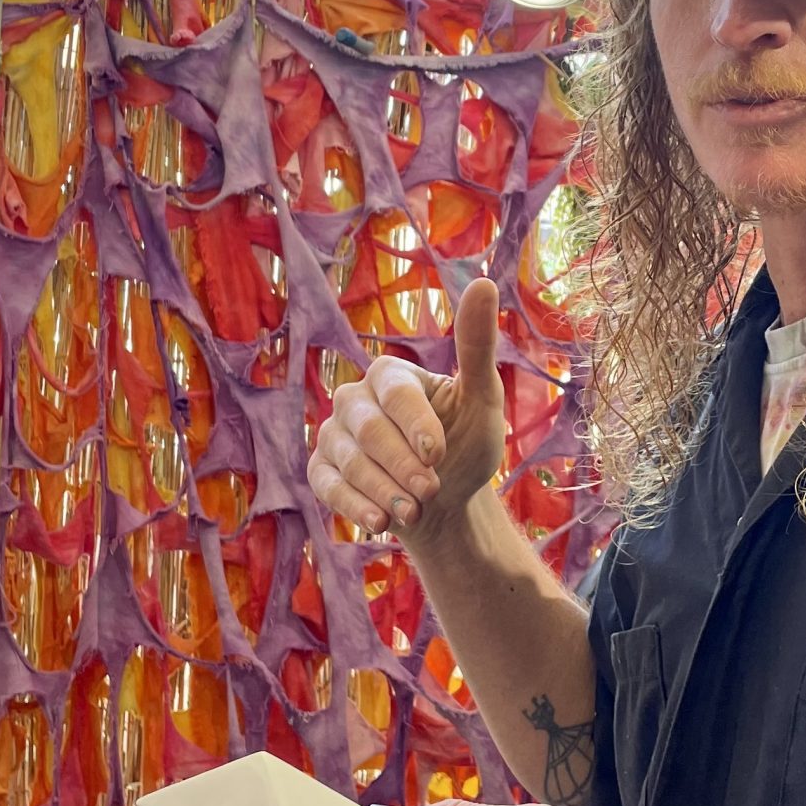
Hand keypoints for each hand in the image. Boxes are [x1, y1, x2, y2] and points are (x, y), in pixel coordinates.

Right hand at [311, 276, 503, 544]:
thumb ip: (476, 347)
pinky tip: (380, 522)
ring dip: (384, 490)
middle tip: (431, 490)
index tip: (438, 453)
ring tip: (414, 510)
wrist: (448, 503)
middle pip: (368, 430)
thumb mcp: (481, 400)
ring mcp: (334, 435)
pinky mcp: (322, 471)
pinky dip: (355, 506)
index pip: (393, 390)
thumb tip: (483, 283)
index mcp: (391, 376)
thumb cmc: (467, 445)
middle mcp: (355, 400)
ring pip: (348, 461)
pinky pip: (327, 485)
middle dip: (402, 465)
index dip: (415, 423)